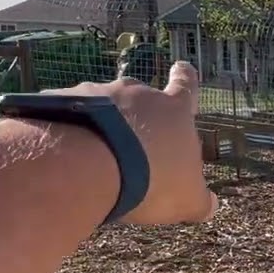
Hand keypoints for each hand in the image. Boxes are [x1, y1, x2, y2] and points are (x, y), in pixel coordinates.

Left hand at [50, 61, 216, 224]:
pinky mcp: (61, 101)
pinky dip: (70, 131)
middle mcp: (137, 93)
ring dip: (101, 126)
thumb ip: (199, 200)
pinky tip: (66, 157)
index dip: (185, 78)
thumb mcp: (186, 199)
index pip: (186, 86)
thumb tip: (211, 205)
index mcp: (173, 111)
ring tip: (94, 158)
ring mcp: (97, 93)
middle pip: (140, 97)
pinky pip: (67, 114)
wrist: (92, 165)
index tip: (181, 67)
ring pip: (101, 106)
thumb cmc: (152, 180)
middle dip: (136, 115)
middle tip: (130, 144)